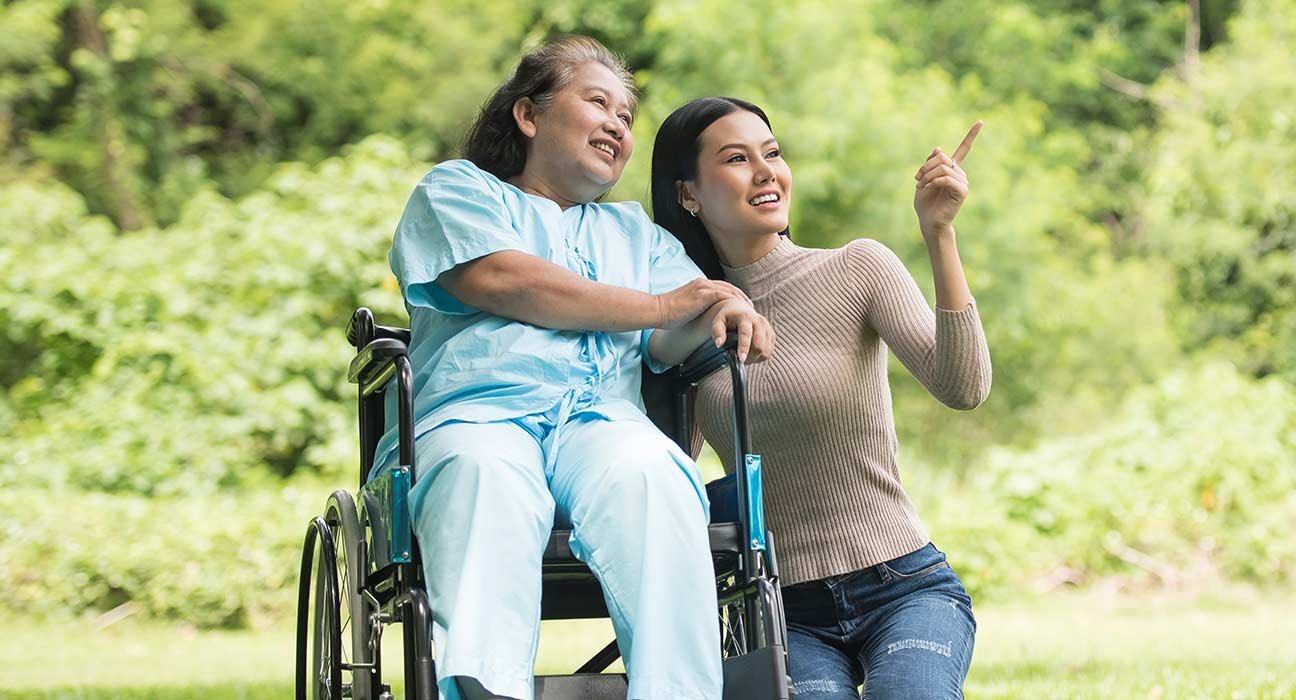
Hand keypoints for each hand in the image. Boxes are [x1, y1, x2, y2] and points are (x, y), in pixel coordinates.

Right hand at [655, 278, 750, 328]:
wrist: (658, 310)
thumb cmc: (668, 314)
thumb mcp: (686, 309)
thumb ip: (697, 308)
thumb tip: (704, 319)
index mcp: (699, 285)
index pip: (721, 288)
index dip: (733, 296)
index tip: (741, 306)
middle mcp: (702, 283)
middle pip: (729, 287)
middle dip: (741, 297)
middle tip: (750, 308)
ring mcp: (703, 287)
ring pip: (729, 290)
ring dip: (741, 300)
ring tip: (749, 311)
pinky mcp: (703, 294)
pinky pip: (724, 296)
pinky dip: (734, 302)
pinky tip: (740, 311)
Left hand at [708, 298, 773, 362]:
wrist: (740, 308)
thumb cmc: (728, 317)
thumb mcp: (718, 321)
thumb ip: (717, 331)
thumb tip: (719, 344)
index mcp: (745, 317)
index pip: (746, 334)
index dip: (744, 348)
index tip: (741, 359)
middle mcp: (759, 321)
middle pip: (759, 345)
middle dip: (749, 356)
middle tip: (739, 358)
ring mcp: (767, 328)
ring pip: (765, 351)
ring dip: (754, 358)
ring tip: (744, 354)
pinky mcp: (771, 334)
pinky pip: (768, 352)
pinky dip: (760, 356)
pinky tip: (751, 352)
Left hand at [913, 120, 981, 238]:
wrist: (929, 222)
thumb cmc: (925, 203)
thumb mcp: (923, 179)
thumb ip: (929, 163)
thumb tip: (938, 148)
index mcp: (951, 169)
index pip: (964, 149)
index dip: (972, 135)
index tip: (981, 121)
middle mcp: (959, 173)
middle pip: (942, 157)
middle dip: (926, 166)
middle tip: (917, 178)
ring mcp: (962, 182)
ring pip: (943, 168)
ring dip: (927, 176)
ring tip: (921, 186)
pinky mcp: (961, 191)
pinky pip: (946, 178)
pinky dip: (934, 182)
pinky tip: (928, 188)